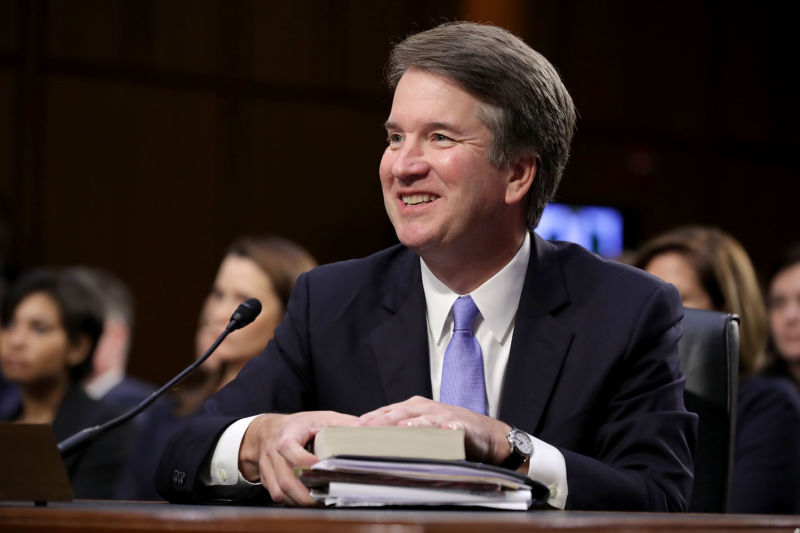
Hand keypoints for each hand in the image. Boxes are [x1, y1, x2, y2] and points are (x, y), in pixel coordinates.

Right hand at [238, 410, 357, 505]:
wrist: (268, 431)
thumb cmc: (298, 426)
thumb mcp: (320, 418)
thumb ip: (341, 423)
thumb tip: (363, 427)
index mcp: (287, 435)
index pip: (289, 448)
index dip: (304, 460)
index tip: (321, 468)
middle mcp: (273, 453)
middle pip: (285, 479)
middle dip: (305, 494)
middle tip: (324, 499)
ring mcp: (268, 468)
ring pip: (279, 492)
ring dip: (299, 501)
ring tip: (319, 504)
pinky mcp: (267, 480)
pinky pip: (278, 496)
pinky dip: (292, 502)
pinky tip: (307, 502)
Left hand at [356, 396, 511, 464]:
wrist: (489, 436)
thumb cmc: (453, 431)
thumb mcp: (423, 431)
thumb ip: (400, 434)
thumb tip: (372, 446)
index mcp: (413, 408)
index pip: (385, 412)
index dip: (367, 420)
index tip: (349, 430)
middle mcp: (425, 408)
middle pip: (398, 412)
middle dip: (379, 420)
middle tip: (362, 429)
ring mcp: (443, 415)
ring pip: (421, 418)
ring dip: (408, 422)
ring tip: (396, 427)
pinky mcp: (461, 425)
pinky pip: (448, 426)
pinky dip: (442, 428)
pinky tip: (436, 431)